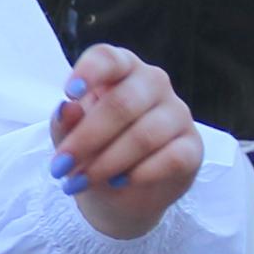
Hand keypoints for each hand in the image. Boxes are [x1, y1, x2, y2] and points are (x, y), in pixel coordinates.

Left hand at [50, 44, 203, 240]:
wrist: (121, 195)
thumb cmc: (93, 152)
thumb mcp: (70, 140)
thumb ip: (65, 125)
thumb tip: (67, 108)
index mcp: (120, 70)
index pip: (108, 58)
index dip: (89, 72)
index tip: (70, 93)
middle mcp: (153, 83)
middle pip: (122, 103)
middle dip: (87, 139)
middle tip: (60, 167)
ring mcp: (177, 113)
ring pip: (145, 136)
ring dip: (107, 163)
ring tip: (82, 182)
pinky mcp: (192, 146)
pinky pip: (172, 158)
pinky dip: (141, 173)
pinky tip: (119, 182)